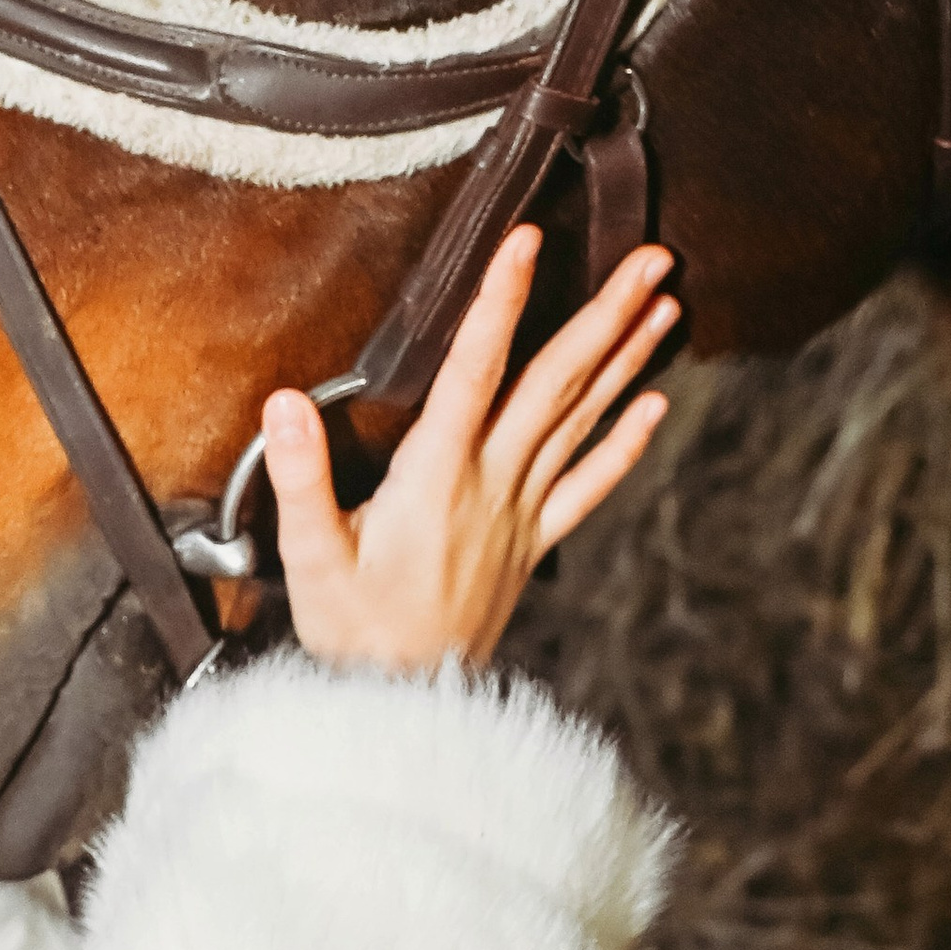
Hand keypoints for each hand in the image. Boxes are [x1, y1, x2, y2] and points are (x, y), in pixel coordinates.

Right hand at [263, 228, 672, 674]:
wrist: (403, 708)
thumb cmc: (354, 635)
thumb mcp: (312, 559)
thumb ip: (300, 476)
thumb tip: (286, 403)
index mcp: (436, 479)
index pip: (474, 371)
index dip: (502, 302)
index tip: (528, 242)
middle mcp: (491, 487)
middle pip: (556, 384)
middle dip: (603, 315)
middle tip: (649, 259)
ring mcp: (520, 515)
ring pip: (582, 421)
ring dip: (626, 358)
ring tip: (665, 303)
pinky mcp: (532, 544)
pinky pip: (589, 486)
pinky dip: (625, 444)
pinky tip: (654, 405)